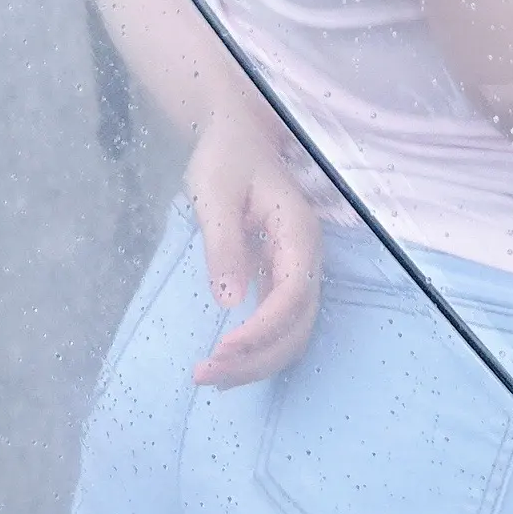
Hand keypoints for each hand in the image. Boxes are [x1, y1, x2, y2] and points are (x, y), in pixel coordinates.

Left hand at [185, 101, 322, 388]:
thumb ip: (223, 243)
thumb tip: (229, 301)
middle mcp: (306, 257)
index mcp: (298, 232)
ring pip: (293, 332)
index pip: (292, 296)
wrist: (238, 135)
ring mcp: (297, 269)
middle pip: (298, 326)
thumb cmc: (225, 156)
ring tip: (211, 378)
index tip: (221, 351)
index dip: (262, 331)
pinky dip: (259, 350)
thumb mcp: (215, 192)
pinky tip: (228, 363)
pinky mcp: (282, 277)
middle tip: (205, 376)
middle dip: (257, 359)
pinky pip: (281, 324)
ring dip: (258, 362)